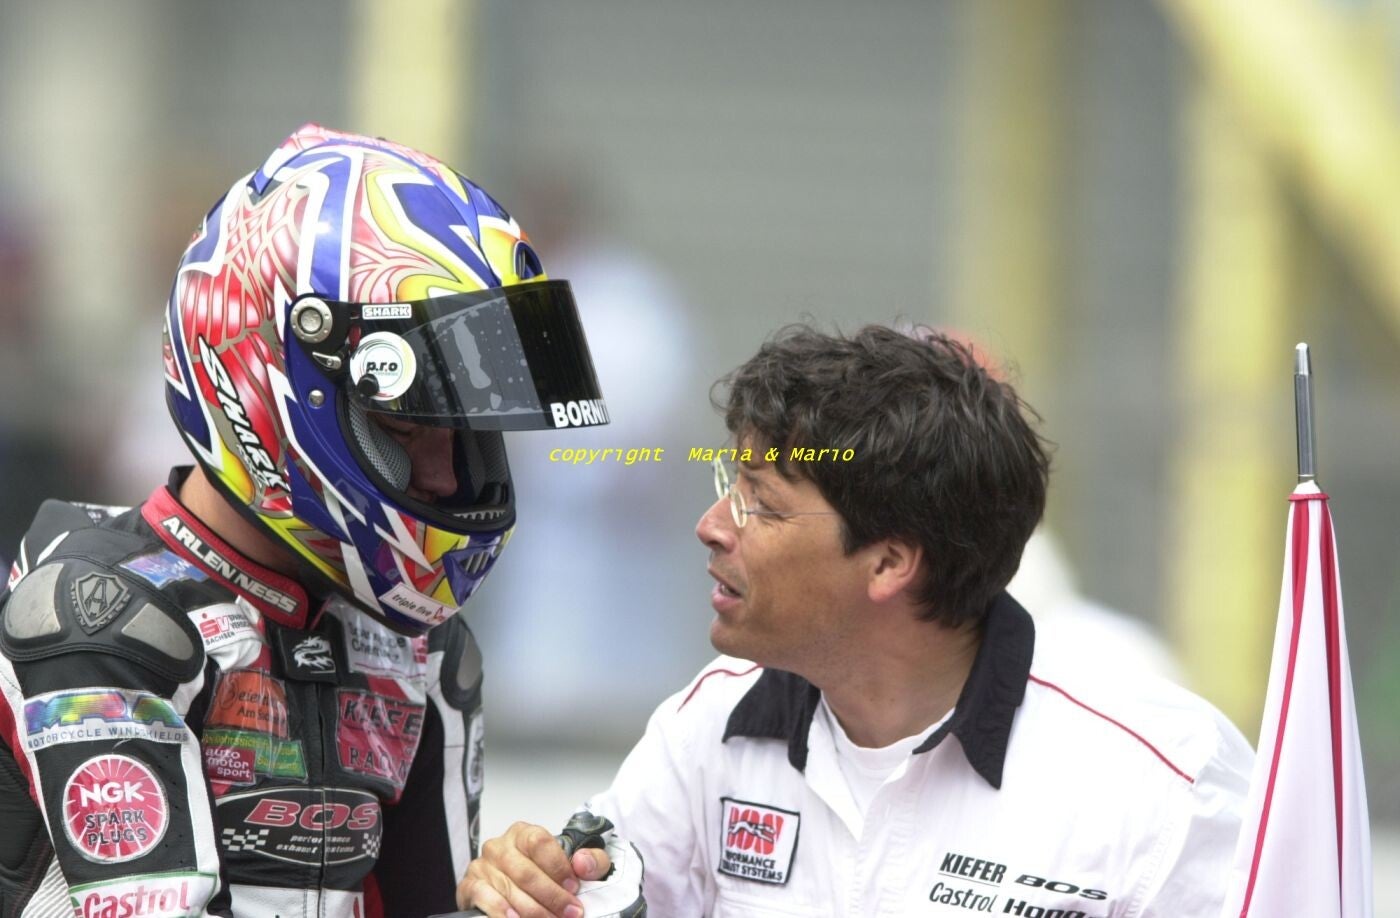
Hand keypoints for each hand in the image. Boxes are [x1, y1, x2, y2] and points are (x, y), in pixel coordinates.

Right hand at [456, 821, 613, 917]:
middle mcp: (500, 847)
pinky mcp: (470, 885)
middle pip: (526, 871)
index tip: (574, 888)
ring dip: (533, 910)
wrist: (518, 887)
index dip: (559, 867)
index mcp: (523, 833)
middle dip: (551, 897)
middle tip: (569, 912)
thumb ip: (590, 860)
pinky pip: (484, 897)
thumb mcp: (574, 864)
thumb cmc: (543, 873)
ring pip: (509, 889)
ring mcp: (483, 866)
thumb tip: (584, 864)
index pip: (540, 843)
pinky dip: (501, 910)